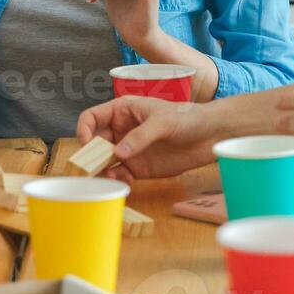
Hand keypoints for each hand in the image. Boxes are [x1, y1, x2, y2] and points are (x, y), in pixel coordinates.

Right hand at [76, 95, 219, 181]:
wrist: (210, 136)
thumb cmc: (187, 118)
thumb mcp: (162, 122)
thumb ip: (140, 137)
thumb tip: (118, 154)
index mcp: (122, 111)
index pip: (92, 117)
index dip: (84, 129)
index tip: (85, 144)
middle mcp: (121, 130)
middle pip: (94, 143)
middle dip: (90, 155)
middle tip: (92, 168)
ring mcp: (129, 150)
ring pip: (104, 162)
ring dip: (101, 171)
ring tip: (109, 178)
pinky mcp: (138, 167)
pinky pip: (119, 175)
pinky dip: (117, 180)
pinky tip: (125, 182)